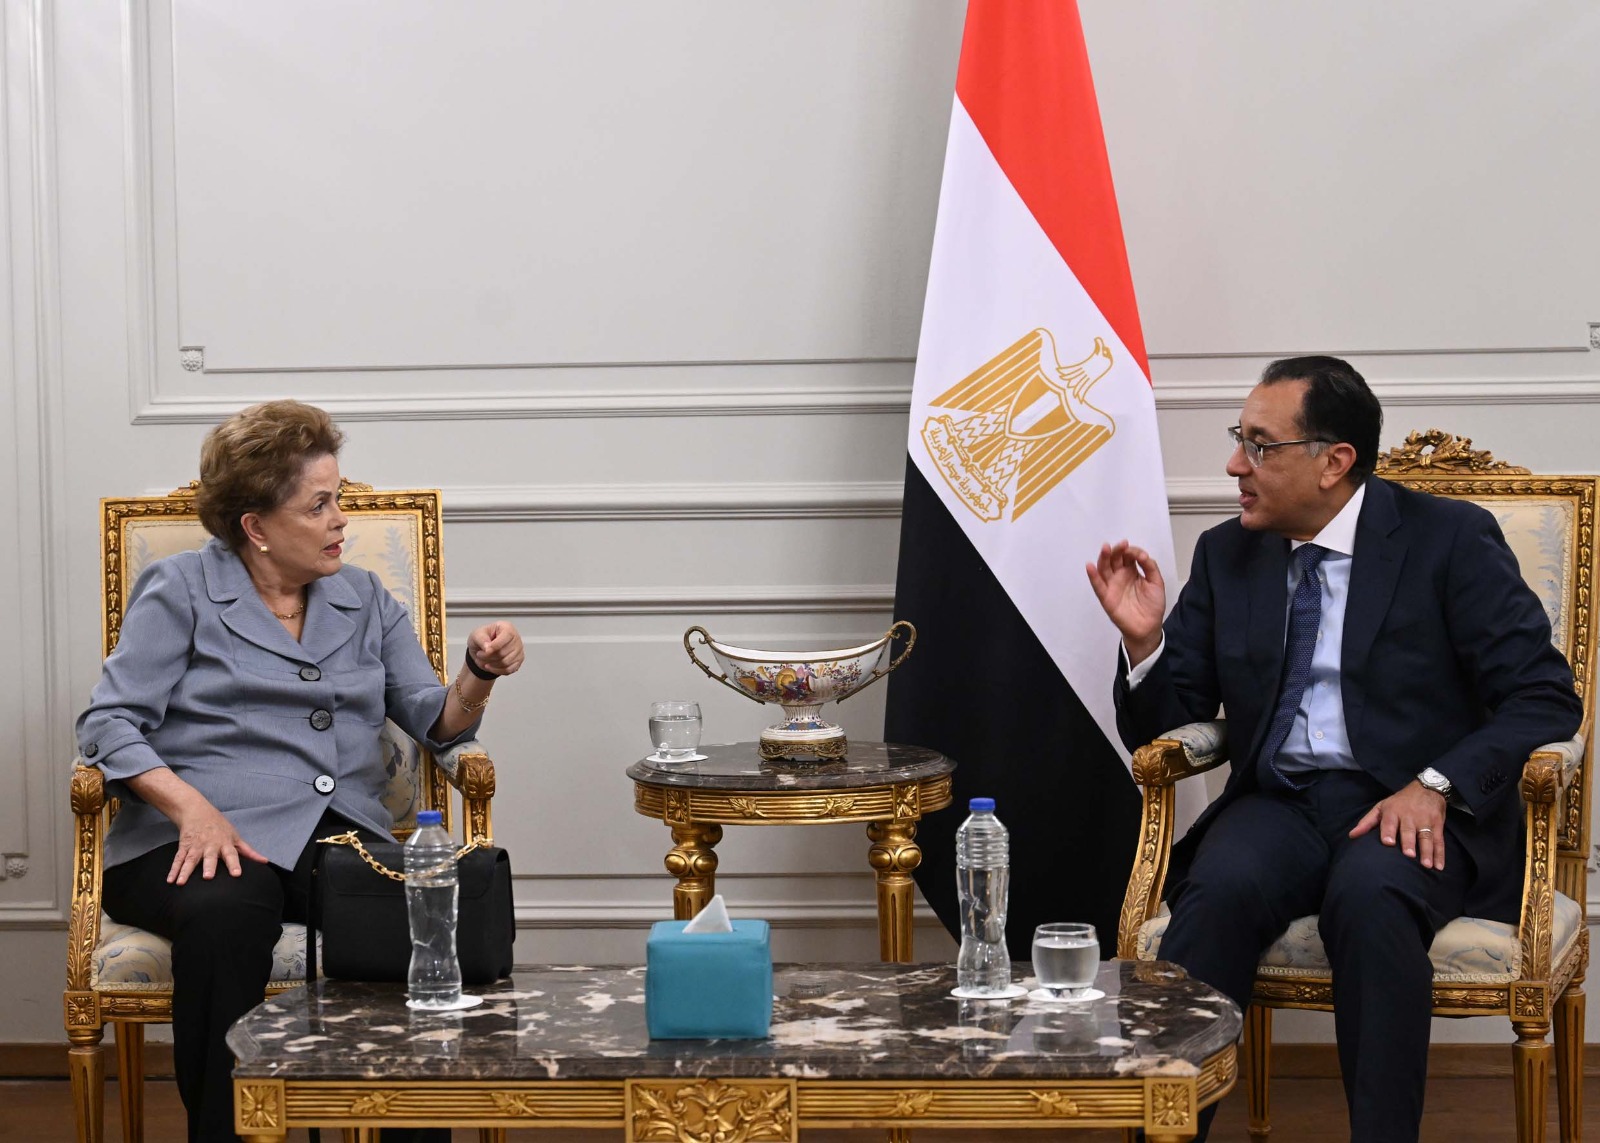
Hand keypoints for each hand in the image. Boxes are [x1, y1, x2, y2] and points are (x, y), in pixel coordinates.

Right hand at [168, 795, 267, 884]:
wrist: (196, 810)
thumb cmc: (220, 827)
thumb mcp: (235, 837)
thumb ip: (248, 851)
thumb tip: (265, 861)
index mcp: (225, 843)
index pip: (232, 854)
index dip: (234, 864)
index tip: (237, 874)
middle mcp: (210, 845)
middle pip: (209, 857)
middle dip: (208, 866)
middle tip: (208, 877)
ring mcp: (196, 846)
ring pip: (190, 860)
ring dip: (185, 871)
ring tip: (181, 883)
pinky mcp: (184, 847)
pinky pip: (178, 859)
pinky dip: (173, 870)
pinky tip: (170, 880)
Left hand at [468, 621, 523, 676]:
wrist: (482, 649)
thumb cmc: (482, 639)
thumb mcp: (476, 635)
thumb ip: (481, 639)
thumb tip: (488, 647)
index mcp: (507, 627)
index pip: (506, 636)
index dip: (495, 646)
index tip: (485, 651)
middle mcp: (516, 638)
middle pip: (504, 652)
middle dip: (488, 657)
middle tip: (480, 655)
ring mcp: (518, 650)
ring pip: (506, 662)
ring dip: (492, 664)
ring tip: (484, 660)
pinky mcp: (518, 661)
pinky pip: (509, 669)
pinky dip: (497, 670)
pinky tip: (490, 666)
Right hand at [1085, 540, 1166, 664]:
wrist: (1149, 626)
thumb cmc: (1152, 605)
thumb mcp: (1156, 582)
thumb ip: (1150, 567)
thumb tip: (1141, 554)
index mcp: (1132, 571)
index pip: (1127, 555)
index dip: (1132, 551)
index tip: (1139, 555)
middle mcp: (1120, 576)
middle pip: (1114, 559)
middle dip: (1117, 550)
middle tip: (1122, 545)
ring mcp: (1112, 586)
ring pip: (1104, 568)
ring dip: (1103, 557)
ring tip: (1106, 548)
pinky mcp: (1106, 597)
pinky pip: (1098, 586)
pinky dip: (1093, 576)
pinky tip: (1090, 566)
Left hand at [1348, 780, 1448, 869]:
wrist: (1427, 788)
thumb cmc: (1399, 802)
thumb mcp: (1381, 807)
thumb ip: (1367, 822)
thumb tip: (1352, 836)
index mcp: (1393, 811)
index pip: (1390, 822)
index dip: (1389, 832)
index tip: (1388, 842)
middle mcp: (1409, 816)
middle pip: (1409, 830)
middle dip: (1409, 842)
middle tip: (1409, 855)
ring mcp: (1425, 821)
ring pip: (1426, 837)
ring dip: (1427, 851)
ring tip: (1426, 865)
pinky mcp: (1438, 825)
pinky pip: (1439, 841)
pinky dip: (1440, 855)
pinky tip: (1439, 866)